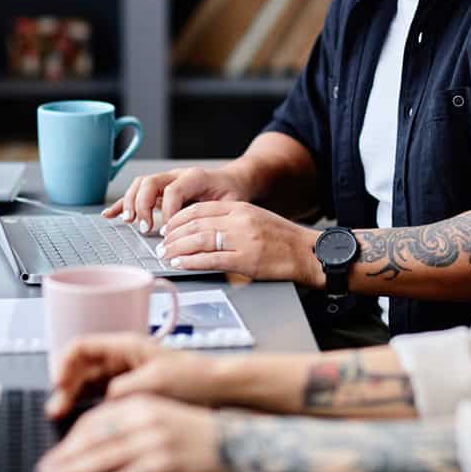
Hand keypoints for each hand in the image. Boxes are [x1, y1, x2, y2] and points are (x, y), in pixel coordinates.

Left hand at [36, 395, 226, 471]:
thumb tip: (94, 441)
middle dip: (65, 453)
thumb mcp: (162, 414)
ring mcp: (152, 442)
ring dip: (71, 469)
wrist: (235, 442)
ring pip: (101, 457)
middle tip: (44, 467)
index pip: (97, 417)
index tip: (58, 448)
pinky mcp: (160, 466)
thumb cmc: (197, 432)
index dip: (72, 435)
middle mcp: (145, 419)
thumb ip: (131, 422)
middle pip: (93, 436)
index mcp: (143, 402)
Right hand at [48, 333, 226, 416]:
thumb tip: (101, 400)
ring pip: (87, 382)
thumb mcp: (155, 382)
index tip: (57, 383)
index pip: (82, 345)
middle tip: (56, 408)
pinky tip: (82, 417)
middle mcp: (122, 356)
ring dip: (72, 396)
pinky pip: (99, 395)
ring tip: (62, 415)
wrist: (218, 388)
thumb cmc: (194, 377)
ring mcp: (124, 373)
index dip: (63, 362)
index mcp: (126, 344)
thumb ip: (124, 389)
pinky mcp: (129, 390)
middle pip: (80, 366)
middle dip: (64, 385)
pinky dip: (86, 404)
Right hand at [101, 166, 249, 234]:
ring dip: (131, 203)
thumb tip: (199, 234)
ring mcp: (167, 181)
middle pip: (150, 182)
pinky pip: (137, 193)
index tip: (169, 231)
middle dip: (143, 205)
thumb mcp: (231, 204)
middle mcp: (177, 175)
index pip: (173, 190)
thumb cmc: (232, 193)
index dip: (169, 212)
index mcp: (195, 176)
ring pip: (140, 185)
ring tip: (130, 221)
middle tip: (146, 227)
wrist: (234, 180)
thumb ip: (214, 216)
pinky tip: (111, 214)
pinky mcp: (160, 190)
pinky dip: (123, 203)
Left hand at [157, 201, 323, 285]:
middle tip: (162, 243)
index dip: (178, 218)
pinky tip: (180, 263)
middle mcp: (239, 221)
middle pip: (195, 223)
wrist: (308, 253)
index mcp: (241, 208)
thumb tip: (202, 229)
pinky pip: (210, 259)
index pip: (200, 209)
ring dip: (177, 248)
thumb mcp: (256, 219)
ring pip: (199, 240)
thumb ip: (231, 221)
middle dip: (173, 234)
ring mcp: (242, 240)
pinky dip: (191, 261)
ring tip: (166, 254)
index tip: (168, 227)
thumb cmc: (283, 239)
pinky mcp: (246, 260)